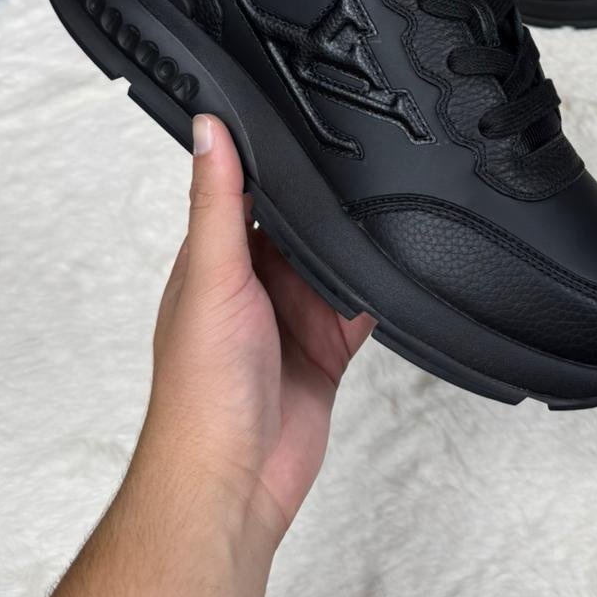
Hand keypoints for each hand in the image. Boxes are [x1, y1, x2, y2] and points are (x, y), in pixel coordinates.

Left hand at [137, 113, 373, 549]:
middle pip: (300, 225)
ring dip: (355, 246)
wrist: (234, 481)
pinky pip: (362, 307)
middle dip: (327, 203)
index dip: (272, 158)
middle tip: (364, 158)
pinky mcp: (326, 350)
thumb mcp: (212, 276)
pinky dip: (379, 292)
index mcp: (215, 260)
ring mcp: (291, 318)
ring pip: (335, 262)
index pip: (245, 191)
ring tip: (386, 208)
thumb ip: (219, 202)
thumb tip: (209, 129)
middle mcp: (252, 284)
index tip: (301, 115)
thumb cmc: (200, 391)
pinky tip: (396, 269)